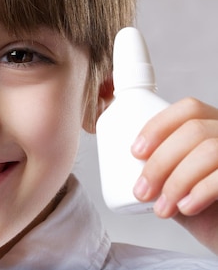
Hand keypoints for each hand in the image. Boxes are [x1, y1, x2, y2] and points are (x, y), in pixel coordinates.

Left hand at [131, 98, 217, 253]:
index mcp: (215, 126)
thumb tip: (113, 153)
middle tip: (141, 191)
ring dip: (176, 181)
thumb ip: (159, 168)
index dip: (158, 126)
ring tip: (161, 209)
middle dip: (160, 162)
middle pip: (193, 130)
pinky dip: (200, 191)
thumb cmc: (208, 213)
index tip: (134, 152)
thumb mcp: (178, 184)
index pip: (188, 108)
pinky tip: (186, 207)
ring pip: (209, 150)